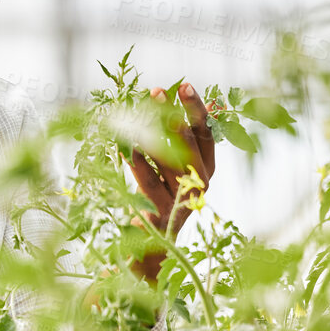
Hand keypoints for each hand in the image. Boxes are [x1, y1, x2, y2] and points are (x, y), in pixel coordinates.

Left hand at [128, 82, 216, 282]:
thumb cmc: (164, 200)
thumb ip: (185, 142)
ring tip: (134, 111)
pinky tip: (122, 143)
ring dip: (149, 132)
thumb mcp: (178, 171)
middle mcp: (200, 185)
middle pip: (189, 144)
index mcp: (207, 171)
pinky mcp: (162, 212)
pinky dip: (134, 159)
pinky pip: (146, 180)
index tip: (185, 84)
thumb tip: (198, 102)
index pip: (207, 134)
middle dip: (172, 115)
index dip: (196, 109)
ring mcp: (182, 200)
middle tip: (156, 92)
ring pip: (166, 160)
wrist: (155, 246)